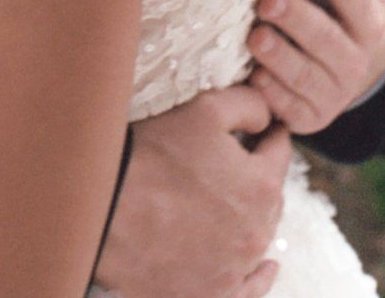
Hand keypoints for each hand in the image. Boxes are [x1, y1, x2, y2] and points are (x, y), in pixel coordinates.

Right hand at [96, 85, 290, 297]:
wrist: (105, 208)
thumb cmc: (154, 156)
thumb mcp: (205, 109)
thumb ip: (249, 105)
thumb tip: (269, 117)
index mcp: (262, 187)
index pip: (279, 153)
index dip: (269, 136)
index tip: (261, 130)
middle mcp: (256, 234)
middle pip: (269, 199)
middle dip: (257, 178)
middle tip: (231, 164)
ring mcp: (234, 270)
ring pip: (257, 239)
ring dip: (250, 220)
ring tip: (227, 205)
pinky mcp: (210, 294)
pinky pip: (248, 289)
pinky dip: (257, 278)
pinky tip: (266, 268)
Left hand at [247, 0, 384, 135]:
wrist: (355, 70)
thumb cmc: (356, 5)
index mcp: (371, 19)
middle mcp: (355, 59)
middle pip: (327, 40)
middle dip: (299, 21)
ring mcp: (332, 92)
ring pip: (306, 77)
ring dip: (280, 58)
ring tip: (256, 36)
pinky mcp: (310, 116)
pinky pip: (290, 109)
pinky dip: (273, 96)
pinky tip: (254, 78)